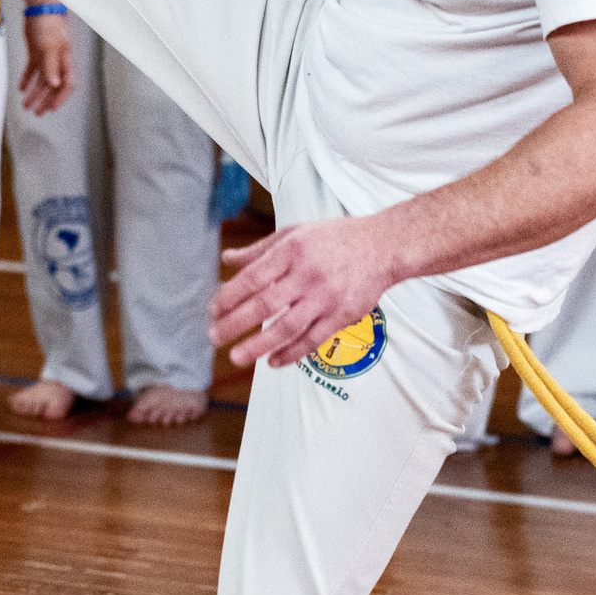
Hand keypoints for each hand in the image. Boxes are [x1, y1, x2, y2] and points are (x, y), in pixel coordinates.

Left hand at [18, 10, 72, 113]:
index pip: (66, 85)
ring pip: (41, 81)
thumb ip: (52, 66)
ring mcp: (47, 58)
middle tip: (36, 112)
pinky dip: (27, 80)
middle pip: (53, 87)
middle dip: (45, 101)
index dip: (60, 98)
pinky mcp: (36, 53)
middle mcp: (57, 62)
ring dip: (34, 94)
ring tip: (25, 105)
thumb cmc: (49, 26)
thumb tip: (54, 85)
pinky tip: (21, 88)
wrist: (40, 9)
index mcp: (65, 62)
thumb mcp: (50, 48)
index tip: (51, 109)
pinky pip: (32, 71)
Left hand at [208, 217, 399, 369]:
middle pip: (264, 305)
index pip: (252, 278)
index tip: (213, 310)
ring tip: (237, 357)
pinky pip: (313, 339)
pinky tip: (273, 361)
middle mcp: (307, 274)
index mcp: (291, 251)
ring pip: (287, 327)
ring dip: (259, 345)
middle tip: (215, 338)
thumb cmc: (334, 238)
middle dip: (235, 324)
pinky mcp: (342, 315)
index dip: (229, 296)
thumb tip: (226, 259)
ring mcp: (325, 297)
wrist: (382, 246)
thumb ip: (259, 250)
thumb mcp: (294, 233)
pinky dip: (292, 353)